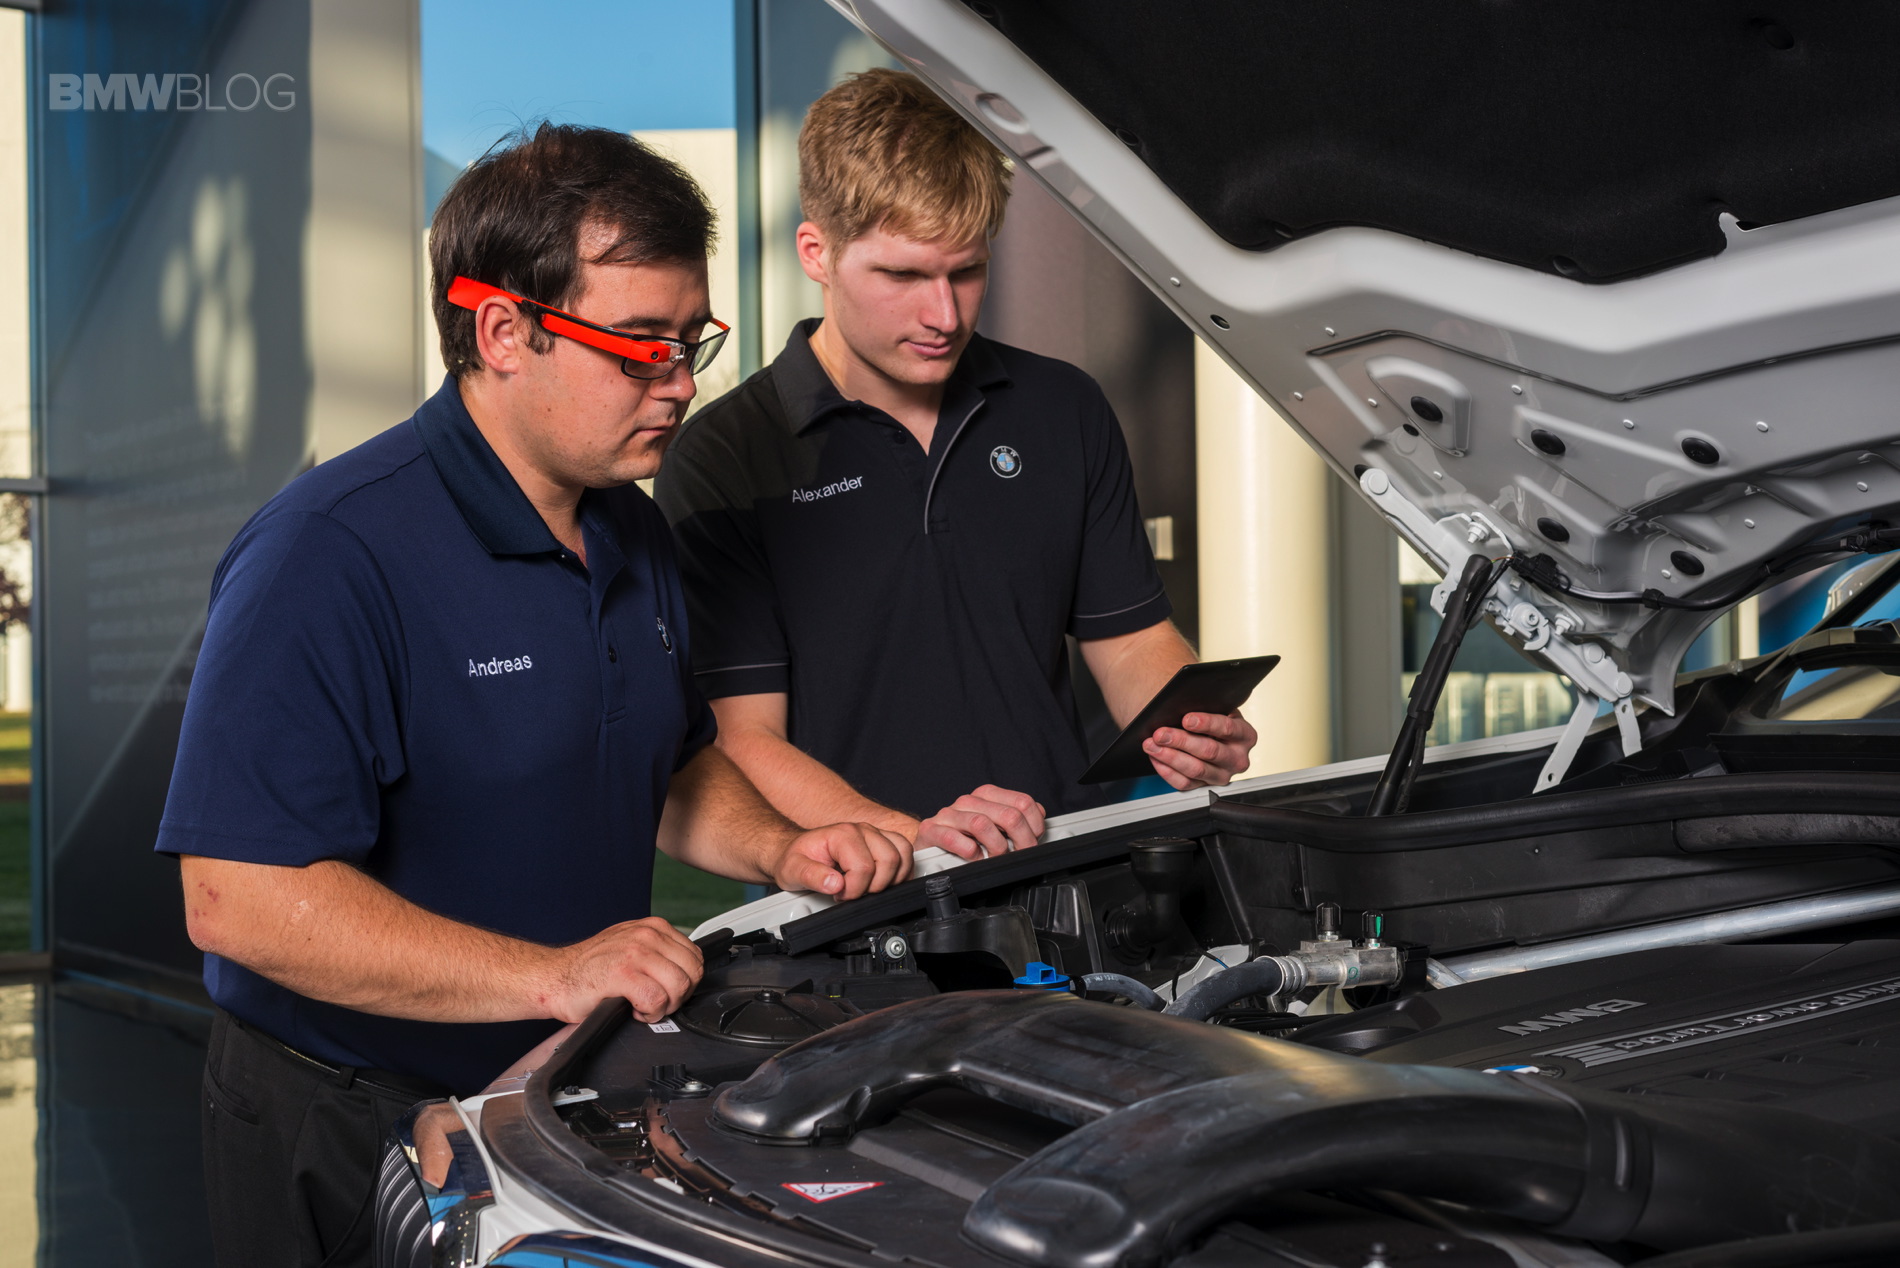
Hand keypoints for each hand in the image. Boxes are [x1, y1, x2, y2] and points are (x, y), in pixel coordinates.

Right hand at [545, 917, 703, 1023]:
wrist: (553, 977)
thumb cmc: (589, 968)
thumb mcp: (630, 947)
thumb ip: (659, 953)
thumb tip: (685, 972)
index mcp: (653, 927)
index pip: (696, 957)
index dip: (686, 981)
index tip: (667, 990)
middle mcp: (647, 935)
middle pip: (692, 973)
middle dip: (679, 996)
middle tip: (657, 1002)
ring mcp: (634, 953)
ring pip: (679, 987)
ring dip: (664, 1006)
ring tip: (644, 1006)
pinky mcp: (621, 974)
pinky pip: (656, 1000)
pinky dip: (649, 1014)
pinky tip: (634, 1011)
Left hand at [771, 822, 913, 899]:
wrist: (795, 851)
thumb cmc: (796, 859)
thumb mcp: (793, 870)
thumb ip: (812, 877)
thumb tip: (835, 884)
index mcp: (843, 834)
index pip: (865, 867)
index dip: (854, 890)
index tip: (839, 895)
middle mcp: (863, 830)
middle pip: (890, 860)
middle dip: (875, 886)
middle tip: (855, 893)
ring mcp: (874, 834)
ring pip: (903, 854)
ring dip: (892, 878)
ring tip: (870, 888)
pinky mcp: (882, 841)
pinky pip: (905, 853)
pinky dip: (901, 871)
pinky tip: (884, 882)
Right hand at [916, 784, 1045, 858]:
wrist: (928, 847)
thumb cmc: (964, 839)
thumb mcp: (994, 827)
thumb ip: (1016, 820)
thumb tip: (1037, 819)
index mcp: (987, 796)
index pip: (1023, 802)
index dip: (1035, 826)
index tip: (1034, 841)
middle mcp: (968, 802)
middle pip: (1009, 815)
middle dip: (1021, 841)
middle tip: (1020, 855)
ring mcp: (948, 814)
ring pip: (982, 824)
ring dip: (996, 847)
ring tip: (996, 858)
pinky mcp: (931, 830)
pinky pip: (953, 837)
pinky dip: (969, 851)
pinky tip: (975, 858)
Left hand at [1143, 711, 1257, 790]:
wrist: (1219, 739)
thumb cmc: (1216, 722)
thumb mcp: (1218, 710)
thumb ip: (1206, 709)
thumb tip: (1180, 707)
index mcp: (1245, 735)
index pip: (1227, 728)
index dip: (1206, 723)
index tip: (1186, 719)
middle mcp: (1237, 758)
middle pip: (1209, 751)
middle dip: (1180, 741)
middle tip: (1161, 734)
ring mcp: (1223, 775)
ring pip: (1196, 770)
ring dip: (1170, 757)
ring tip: (1152, 745)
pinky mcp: (1206, 786)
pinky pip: (1185, 783)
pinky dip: (1167, 771)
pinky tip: (1156, 758)